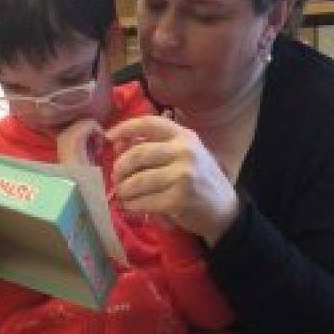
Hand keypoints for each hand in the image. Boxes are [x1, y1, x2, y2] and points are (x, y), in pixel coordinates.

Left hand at [106, 115, 239, 246]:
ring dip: (124, 190)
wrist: (224, 209)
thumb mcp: (184, 155)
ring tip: (122, 194)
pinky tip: (131, 206)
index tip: (109, 137)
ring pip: (138, 181)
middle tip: (116, 178)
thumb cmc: (200, 180)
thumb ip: (156, 146)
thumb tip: (118, 144)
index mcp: (184, 136)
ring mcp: (183, 175)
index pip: (149, 123)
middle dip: (120, 168)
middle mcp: (185, 151)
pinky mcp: (179, 200)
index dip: (125, 128)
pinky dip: (133, 205)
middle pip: (138, 154)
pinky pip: (145, 201)